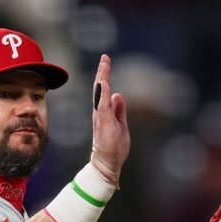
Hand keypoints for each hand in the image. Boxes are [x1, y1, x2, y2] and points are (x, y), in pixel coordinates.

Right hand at [91, 54, 129, 182]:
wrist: (107, 164)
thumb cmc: (113, 147)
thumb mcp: (120, 124)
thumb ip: (119, 110)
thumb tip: (117, 94)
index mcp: (104, 112)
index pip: (103, 91)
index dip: (104, 76)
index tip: (106, 61)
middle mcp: (100, 112)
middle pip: (99, 88)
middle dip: (102, 72)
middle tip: (105, 57)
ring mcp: (101, 117)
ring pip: (100, 94)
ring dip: (102, 78)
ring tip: (104, 64)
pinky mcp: (103, 123)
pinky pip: (102, 105)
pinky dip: (102, 93)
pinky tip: (104, 83)